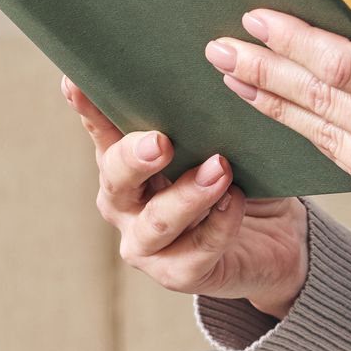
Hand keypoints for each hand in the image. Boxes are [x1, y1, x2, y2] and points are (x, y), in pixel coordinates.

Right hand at [61, 81, 308, 318]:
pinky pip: (197, 250)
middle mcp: (126, 204)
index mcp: (127, 163)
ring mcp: (148, 244)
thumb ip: (206, 119)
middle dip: (135, 158)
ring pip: (158, 222)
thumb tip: (217, 77)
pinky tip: (237, 201)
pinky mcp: (180, 274)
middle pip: (117, 179)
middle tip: (160, 141)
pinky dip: (220, 224)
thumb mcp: (224, 142)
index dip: (88, 109)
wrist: (276, 241)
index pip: (103, 131)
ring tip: (219, 168)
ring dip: (188, 195)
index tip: (74, 81)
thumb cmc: (240, 179)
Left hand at [204, 14, 350, 285]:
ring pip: (328, 141)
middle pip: (322, 104)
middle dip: (263, 73)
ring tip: (237, 80)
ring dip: (278, 109)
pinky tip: (293, 121)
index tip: (255, 18)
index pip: (347, 65)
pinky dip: (323, 143)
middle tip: (217, 49)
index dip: (293, 41)